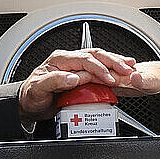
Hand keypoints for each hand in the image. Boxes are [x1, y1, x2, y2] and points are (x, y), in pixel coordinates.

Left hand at [17, 49, 135, 119]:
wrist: (30, 104)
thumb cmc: (32, 96)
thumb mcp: (39, 89)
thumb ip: (55, 81)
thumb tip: (73, 77)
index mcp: (59, 60)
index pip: (84, 59)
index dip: (99, 68)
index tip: (109, 78)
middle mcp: (68, 60)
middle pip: (95, 55)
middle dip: (113, 62)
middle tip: (126, 70)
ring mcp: (75, 66)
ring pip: (99, 58)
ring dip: (115, 62)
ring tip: (129, 66)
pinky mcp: (80, 74)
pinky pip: (98, 67)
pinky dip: (111, 68)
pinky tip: (121, 71)